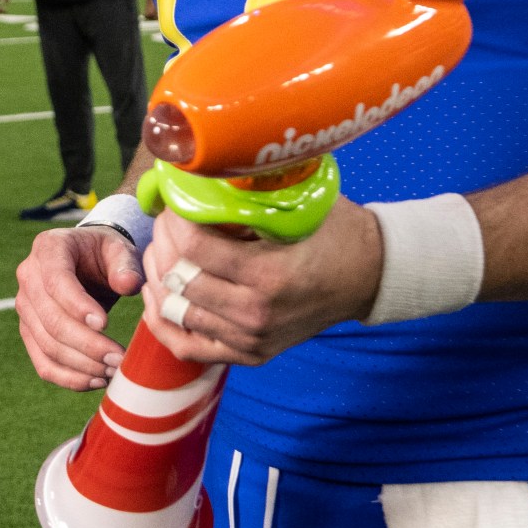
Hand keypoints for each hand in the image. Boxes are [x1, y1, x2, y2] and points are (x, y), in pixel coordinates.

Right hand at [14, 225, 140, 389]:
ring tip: (114, 370)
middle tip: (119, 357)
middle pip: (50, 320)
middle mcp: (28, 277)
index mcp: (48, 248)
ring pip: (47, 346)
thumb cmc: (105, 254)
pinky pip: (43, 363)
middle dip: (86, 344)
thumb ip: (125, 264)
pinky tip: (97, 380)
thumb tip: (129, 285)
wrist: (88, 262)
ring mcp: (25, 308)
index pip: (55, 281)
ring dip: (82, 365)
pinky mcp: (30, 332)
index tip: (105, 324)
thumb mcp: (119, 249)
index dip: (77, 306)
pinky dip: (69, 378)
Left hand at [139, 201, 383, 366]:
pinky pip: (186, 347)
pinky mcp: (248, 354)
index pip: (193, 248)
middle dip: (162, 244)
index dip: (174, 220)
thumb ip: (253, 193)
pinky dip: (164, 322)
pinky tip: (158, 295)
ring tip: (160, 251)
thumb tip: (199, 173)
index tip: (175, 202)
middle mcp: (255, 313)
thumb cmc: (335, 232)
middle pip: (178, 280)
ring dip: (158, 278)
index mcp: (268, 275)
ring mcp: (250, 339)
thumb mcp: (300, 203)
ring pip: (176, 312)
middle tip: (165, 222)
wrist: (369, 276)